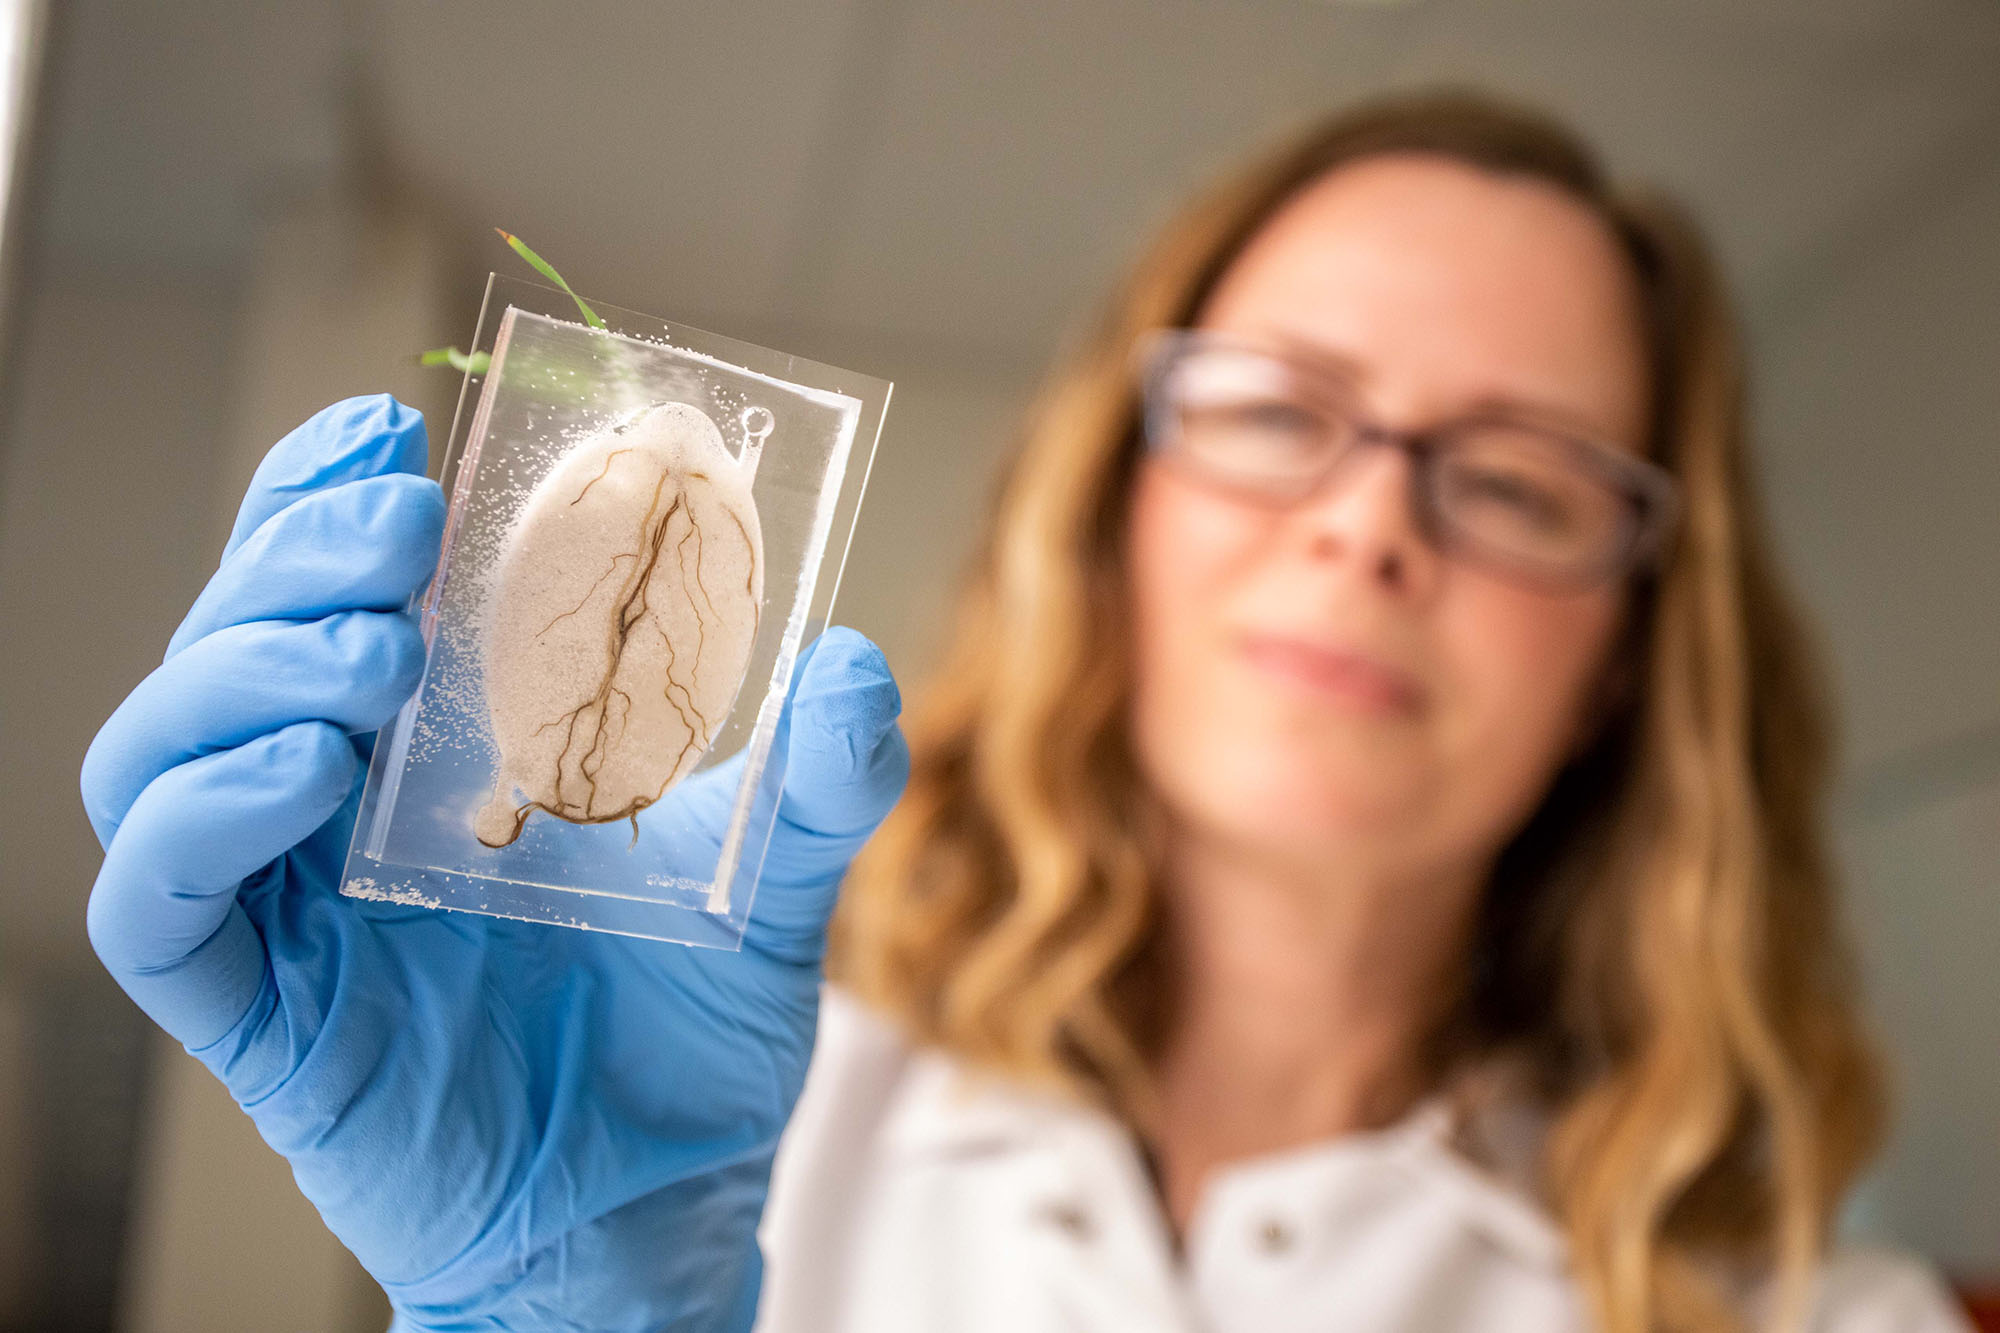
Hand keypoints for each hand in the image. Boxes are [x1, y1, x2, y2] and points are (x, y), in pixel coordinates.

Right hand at [78, 395, 909, 1330]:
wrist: (659, 1205)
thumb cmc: (688, 1035)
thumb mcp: (770, 884)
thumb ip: (816, 779)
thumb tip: (856, 663)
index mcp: (428, 753)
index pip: (328, 593)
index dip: (325, 501)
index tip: (390, 432)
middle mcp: (332, 812)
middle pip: (234, 645)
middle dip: (291, 558)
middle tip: (399, 519)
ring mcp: (283, 910)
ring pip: (160, 751)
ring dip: (247, 666)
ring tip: (376, 645)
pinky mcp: (256, 1012)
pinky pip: (154, 902)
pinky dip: (204, 814)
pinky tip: (312, 769)